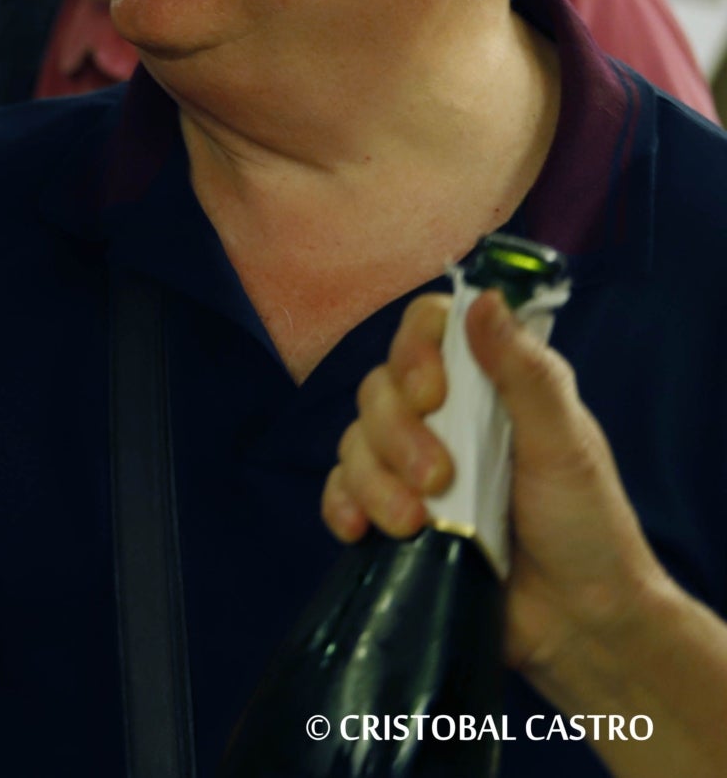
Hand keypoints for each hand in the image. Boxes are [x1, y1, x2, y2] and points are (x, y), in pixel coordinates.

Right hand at [325, 292, 673, 689]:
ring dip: (374, 480)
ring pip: (354, 441)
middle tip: (438, 480)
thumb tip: (484, 299)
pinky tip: (357, 529)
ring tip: (413, 524)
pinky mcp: (388, 514)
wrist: (577, 625)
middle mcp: (446, 417)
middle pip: (380, 388)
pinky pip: (338, 490)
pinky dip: (341, 504)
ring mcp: (412, 467)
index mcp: (491, 387)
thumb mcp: (567, 447)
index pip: (428, 332)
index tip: (431, 393)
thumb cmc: (586, 528)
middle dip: (398, 435)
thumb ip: (526, 375)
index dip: (415, 350)